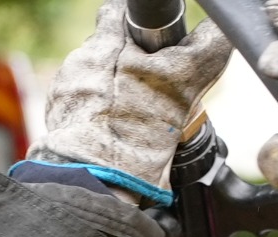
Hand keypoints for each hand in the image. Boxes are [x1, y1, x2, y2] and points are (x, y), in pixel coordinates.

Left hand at [34, 0, 233, 191]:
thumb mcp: (183, 82)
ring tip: (130, 116)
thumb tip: (220, 30)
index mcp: (106, 42)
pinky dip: (95, 115)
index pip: (118, 12)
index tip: (149, 47)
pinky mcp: (57, 117)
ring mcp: (65, 90)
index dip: (136, 27)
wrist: (97, 179)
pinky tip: (111, 131)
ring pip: (93, 79)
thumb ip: (206, 47)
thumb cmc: (135, 132)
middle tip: (148, 89)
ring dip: (110, 91)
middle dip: (125, 63)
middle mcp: (80, 61)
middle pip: (106, 48)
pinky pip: (80, 106)